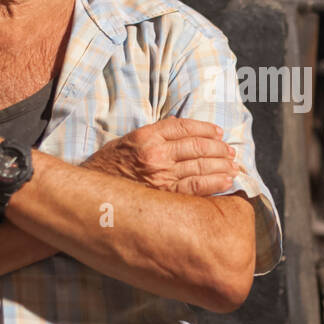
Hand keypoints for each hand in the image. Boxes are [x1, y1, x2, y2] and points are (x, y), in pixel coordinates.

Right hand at [82, 117, 239, 194]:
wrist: (89, 195)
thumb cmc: (107, 168)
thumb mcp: (127, 142)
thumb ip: (153, 137)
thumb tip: (182, 135)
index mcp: (146, 136)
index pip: (183, 127)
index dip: (205, 128)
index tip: (218, 132)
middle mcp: (155, 154)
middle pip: (197, 146)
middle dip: (218, 147)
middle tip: (231, 150)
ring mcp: (161, 175)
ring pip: (200, 165)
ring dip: (221, 164)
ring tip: (234, 164)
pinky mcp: (164, 195)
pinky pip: (196, 187)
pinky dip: (214, 182)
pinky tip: (227, 180)